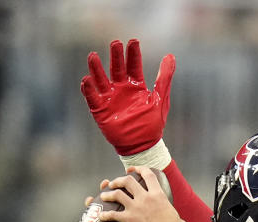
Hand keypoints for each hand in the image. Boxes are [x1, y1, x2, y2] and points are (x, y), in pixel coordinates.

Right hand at [81, 39, 174, 155]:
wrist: (143, 144)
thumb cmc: (152, 123)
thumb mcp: (160, 98)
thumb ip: (164, 77)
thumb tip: (170, 56)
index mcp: (136, 86)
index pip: (133, 65)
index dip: (133, 54)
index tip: (133, 41)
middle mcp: (121, 89)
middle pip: (116, 68)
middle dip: (116, 56)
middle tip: (115, 43)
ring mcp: (110, 98)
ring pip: (100, 79)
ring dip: (96, 68)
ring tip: (93, 56)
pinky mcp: (100, 109)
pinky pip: (92, 97)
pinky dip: (88, 89)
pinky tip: (87, 80)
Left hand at [98, 166, 184, 221]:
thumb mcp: (177, 219)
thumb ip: (175, 217)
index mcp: (158, 195)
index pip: (148, 175)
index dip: (139, 169)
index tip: (133, 170)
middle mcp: (145, 198)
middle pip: (128, 181)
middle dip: (119, 180)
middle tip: (114, 183)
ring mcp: (135, 208)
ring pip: (116, 194)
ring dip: (108, 194)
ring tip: (104, 196)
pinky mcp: (128, 220)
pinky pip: (112, 215)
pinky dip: (105, 215)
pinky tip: (102, 216)